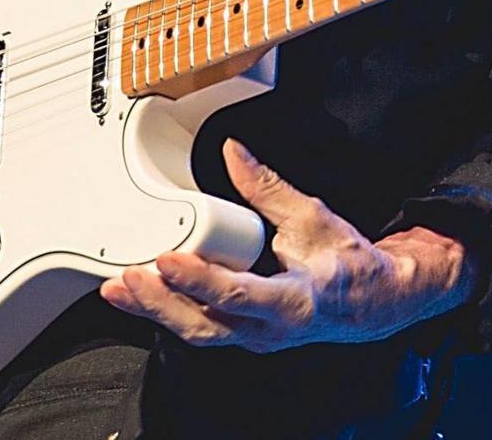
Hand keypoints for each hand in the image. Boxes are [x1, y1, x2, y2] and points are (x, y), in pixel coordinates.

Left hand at [99, 139, 472, 351]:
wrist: (372, 302)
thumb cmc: (348, 264)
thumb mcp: (313, 217)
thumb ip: (268, 187)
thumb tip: (235, 153)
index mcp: (294, 300)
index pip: (238, 296)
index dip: (199, 280)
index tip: (167, 259)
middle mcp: (270, 329)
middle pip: (206, 326)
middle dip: (161, 304)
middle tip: (127, 278)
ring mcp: (255, 338)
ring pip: (198, 333)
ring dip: (155, 311)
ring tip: (119, 289)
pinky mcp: (243, 335)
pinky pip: (200, 328)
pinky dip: (167, 311)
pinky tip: (142, 295)